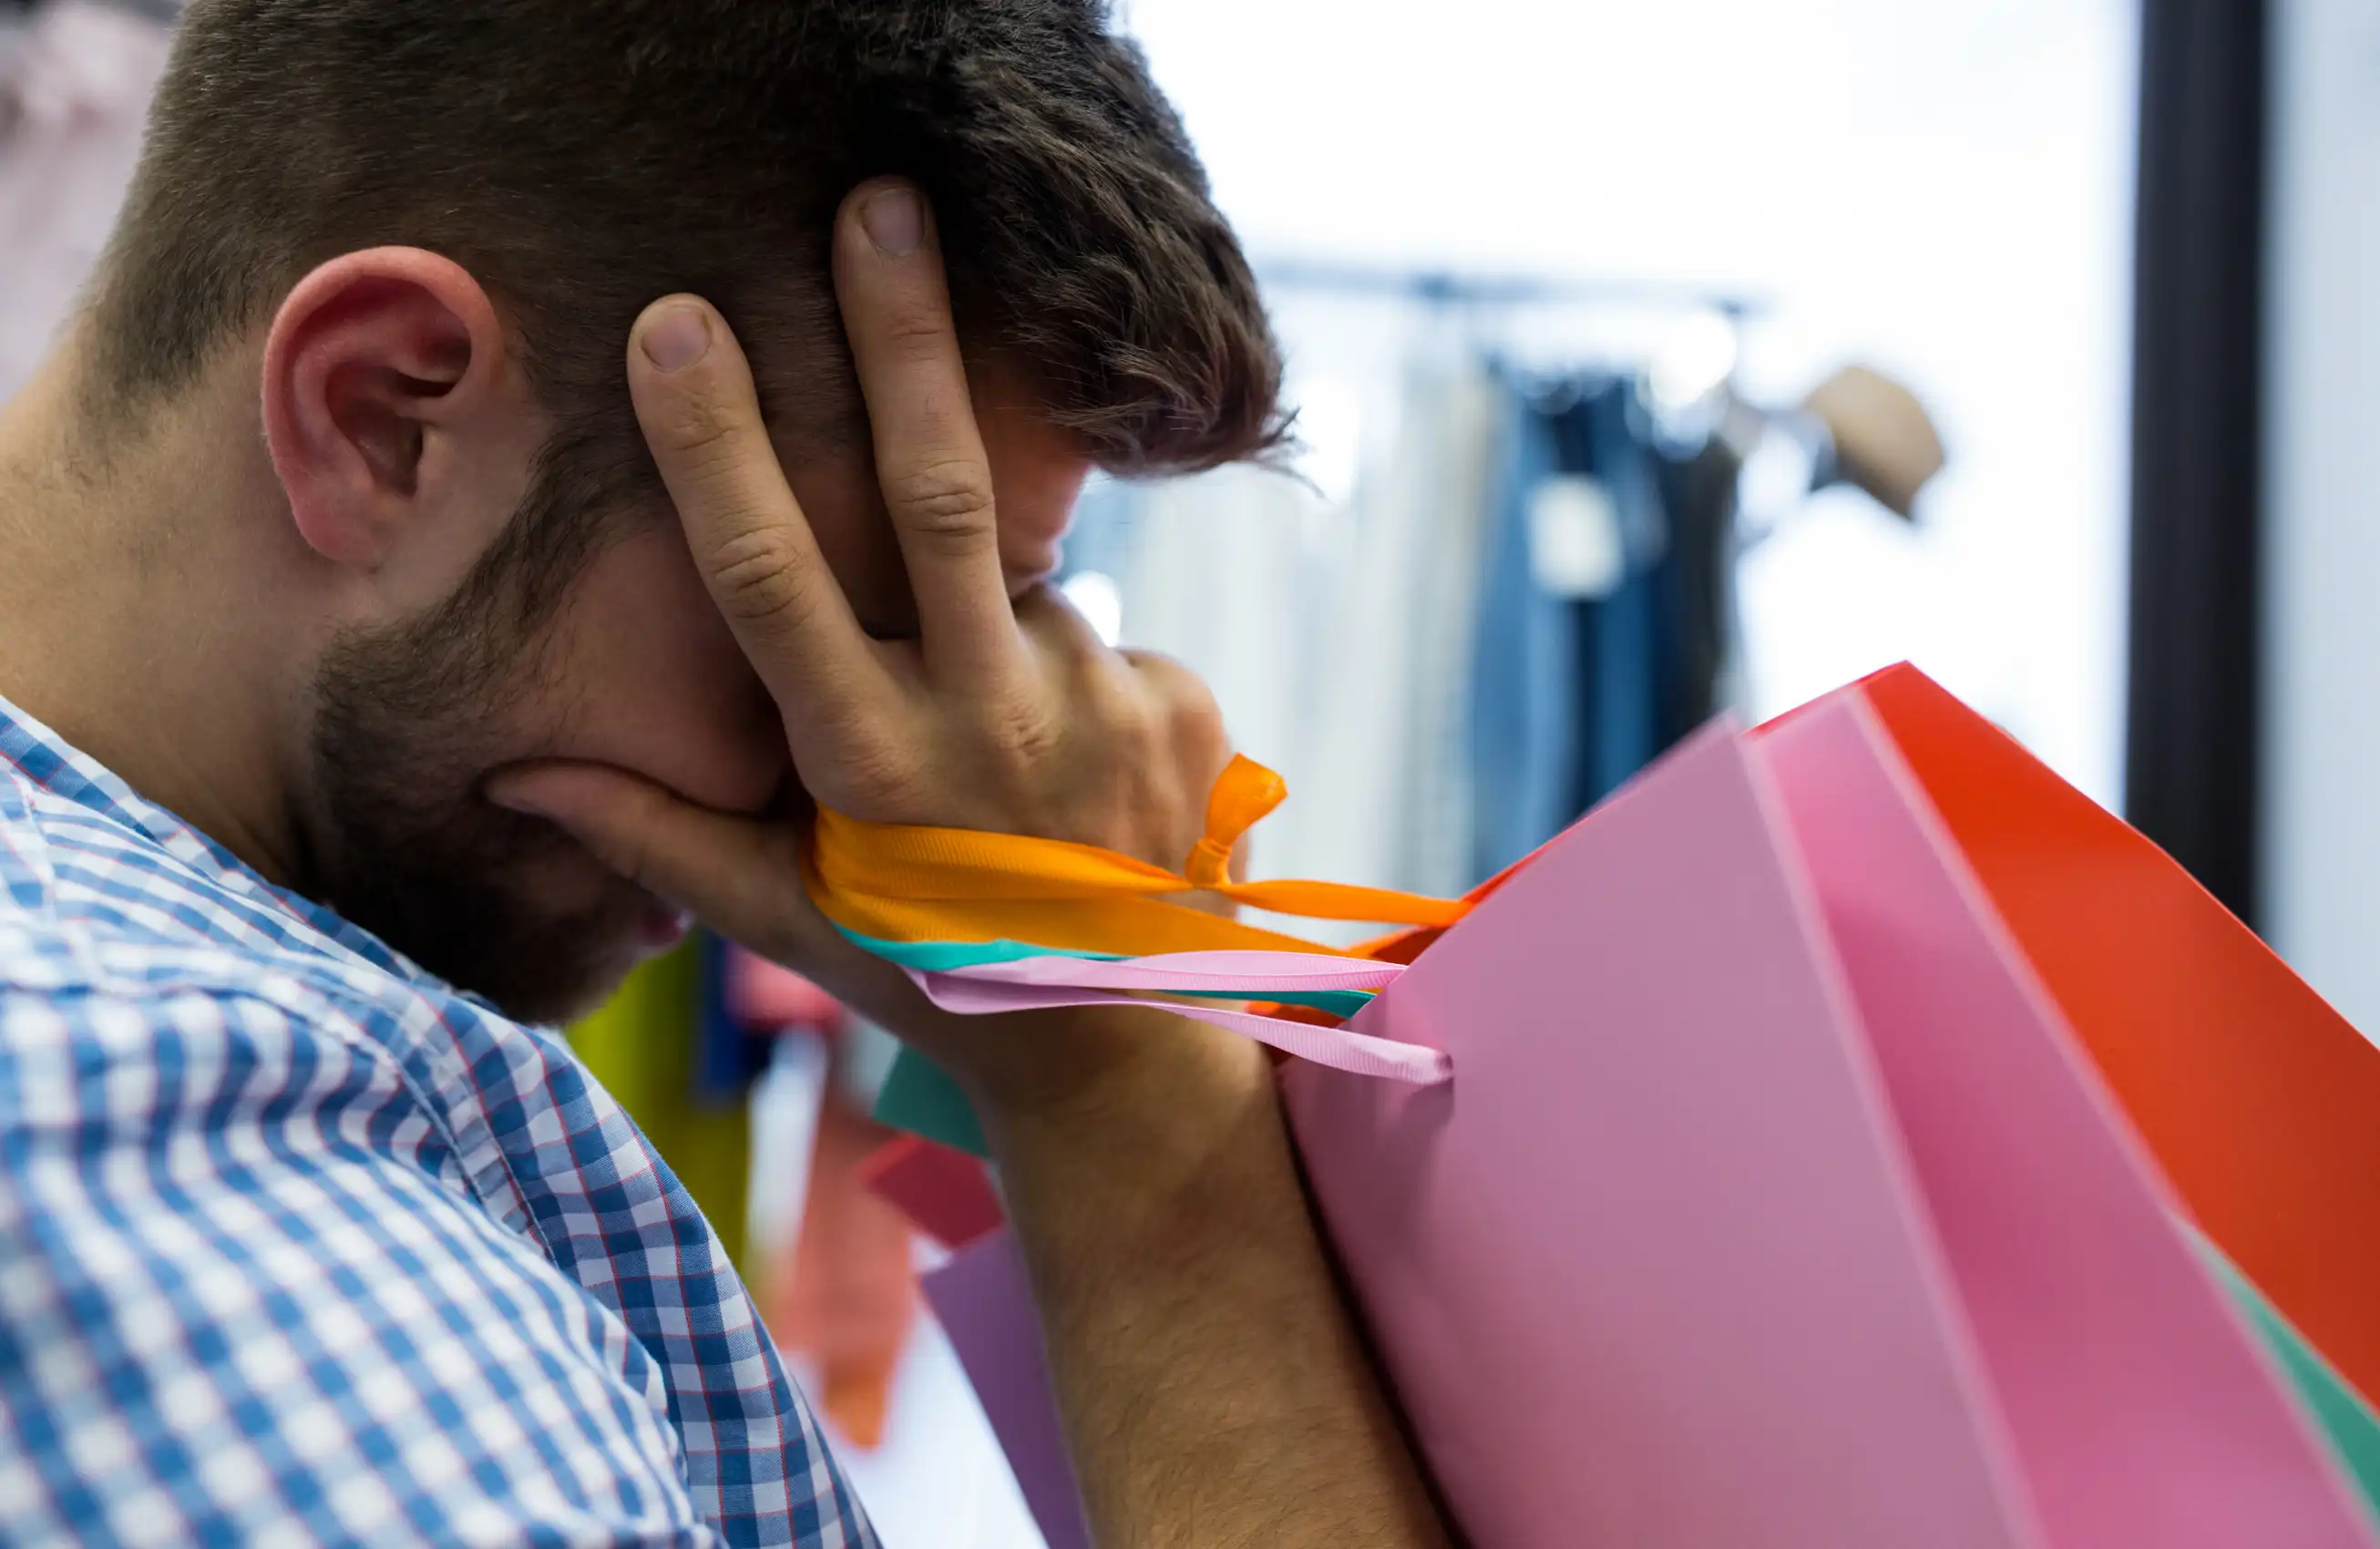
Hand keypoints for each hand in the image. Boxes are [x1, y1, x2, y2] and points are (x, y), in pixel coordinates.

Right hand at [490, 179, 1233, 1104]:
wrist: (1125, 1046)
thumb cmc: (927, 970)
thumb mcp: (788, 916)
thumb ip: (659, 834)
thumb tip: (517, 770)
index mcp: (870, 769)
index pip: (774, 582)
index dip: (718, 449)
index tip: (677, 325)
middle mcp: (991, 723)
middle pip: (942, 492)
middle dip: (904, 341)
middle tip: (881, 209)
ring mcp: (1099, 705)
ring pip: (1022, 586)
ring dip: (995, 628)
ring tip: (1010, 758)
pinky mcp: (1180, 700)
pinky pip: (1100, 637)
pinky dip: (1070, 676)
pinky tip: (1081, 776)